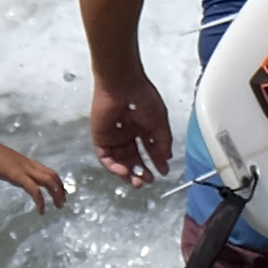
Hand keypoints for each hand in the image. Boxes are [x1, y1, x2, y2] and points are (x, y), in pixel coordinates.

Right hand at [0, 136, 74, 212]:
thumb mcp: (5, 164)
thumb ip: (13, 171)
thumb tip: (17, 179)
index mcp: (27, 162)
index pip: (48, 171)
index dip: (57, 182)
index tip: (60, 192)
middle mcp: (29, 165)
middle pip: (52, 176)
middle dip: (60, 190)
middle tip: (63, 203)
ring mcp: (24, 169)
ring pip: (48, 181)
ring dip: (56, 195)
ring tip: (58, 207)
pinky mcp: (17, 175)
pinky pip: (34, 189)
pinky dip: (40, 201)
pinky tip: (41, 210)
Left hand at [88, 73, 176, 189]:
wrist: (122, 86)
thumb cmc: (142, 98)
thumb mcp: (160, 122)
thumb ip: (163, 142)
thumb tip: (167, 158)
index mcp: (143, 127)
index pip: (149, 150)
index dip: (156, 162)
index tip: (162, 172)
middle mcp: (128, 133)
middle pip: (134, 158)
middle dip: (141, 172)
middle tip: (147, 180)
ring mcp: (114, 137)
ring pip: (120, 161)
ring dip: (128, 173)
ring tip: (137, 181)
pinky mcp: (101, 138)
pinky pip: (106, 158)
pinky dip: (114, 168)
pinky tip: (124, 172)